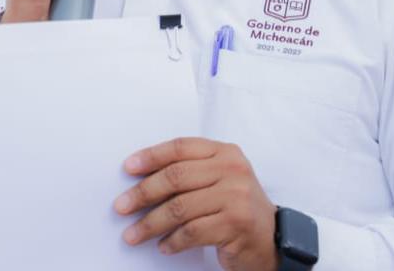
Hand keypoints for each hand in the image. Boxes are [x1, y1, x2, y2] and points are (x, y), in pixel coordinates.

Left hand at [115, 138, 276, 270]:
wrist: (272, 238)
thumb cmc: (237, 207)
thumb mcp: (219, 179)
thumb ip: (191, 172)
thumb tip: (143, 179)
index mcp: (225, 152)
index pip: (181, 147)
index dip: (151, 156)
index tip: (128, 168)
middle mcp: (232, 169)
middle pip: (175, 177)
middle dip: (143, 193)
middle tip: (121, 206)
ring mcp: (236, 196)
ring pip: (180, 207)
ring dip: (150, 223)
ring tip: (133, 234)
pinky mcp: (235, 223)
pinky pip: (191, 232)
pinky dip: (172, 241)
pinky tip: (163, 246)